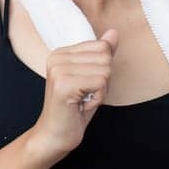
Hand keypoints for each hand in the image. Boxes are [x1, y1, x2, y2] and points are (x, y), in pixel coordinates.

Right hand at [29, 29, 119, 161]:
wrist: (55, 135)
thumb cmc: (74, 109)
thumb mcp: (92, 78)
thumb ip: (102, 55)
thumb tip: (113, 33)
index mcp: (61, 53)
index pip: (101, 46)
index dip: (102, 69)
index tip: (86, 85)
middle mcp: (57, 57)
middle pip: (105, 57)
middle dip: (103, 80)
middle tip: (85, 94)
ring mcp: (58, 70)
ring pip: (105, 70)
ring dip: (101, 90)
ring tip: (82, 100)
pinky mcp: (63, 84)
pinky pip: (101, 83)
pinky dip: (98, 98)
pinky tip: (82, 105)